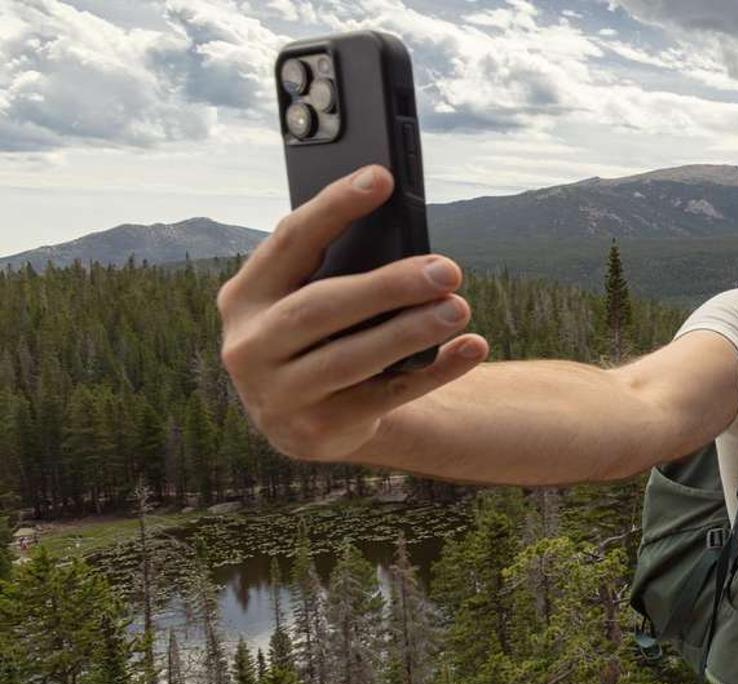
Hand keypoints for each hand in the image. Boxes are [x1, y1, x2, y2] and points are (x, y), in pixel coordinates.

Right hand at [218, 164, 488, 463]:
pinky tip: (472, 347)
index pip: (290, 241)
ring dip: (411, 331)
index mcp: (244, 297)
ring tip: (459, 307)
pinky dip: (434, 371)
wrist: (305, 422)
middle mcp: (250, 346)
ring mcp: (278, 394)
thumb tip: (403, 232)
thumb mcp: (304, 300)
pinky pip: (386, 397)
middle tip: (447, 268)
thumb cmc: (315, 339)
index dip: (335, 207)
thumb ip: (332, 269)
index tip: (382, 177)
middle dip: (388, 285)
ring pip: (352, 358)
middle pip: (322, 307)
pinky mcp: (317, 430)